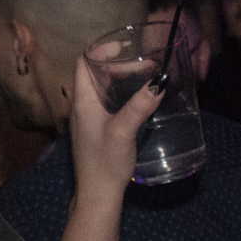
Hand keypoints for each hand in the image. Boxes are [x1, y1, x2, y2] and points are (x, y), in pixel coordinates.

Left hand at [68, 55, 162, 198]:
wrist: (98, 194)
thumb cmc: (105, 163)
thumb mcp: (123, 132)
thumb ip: (139, 106)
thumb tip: (159, 82)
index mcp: (82, 101)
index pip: (83, 63)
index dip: (100, 51)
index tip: (124, 46)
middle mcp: (83, 106)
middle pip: (95, 74)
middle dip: (119, 64)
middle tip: (146, 64)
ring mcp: (90, 118)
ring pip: (103, 88)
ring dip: (122, 78)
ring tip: (147, 75)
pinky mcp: (99, 129)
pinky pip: (108, 102)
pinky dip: (123, 93)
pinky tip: (141, 98)